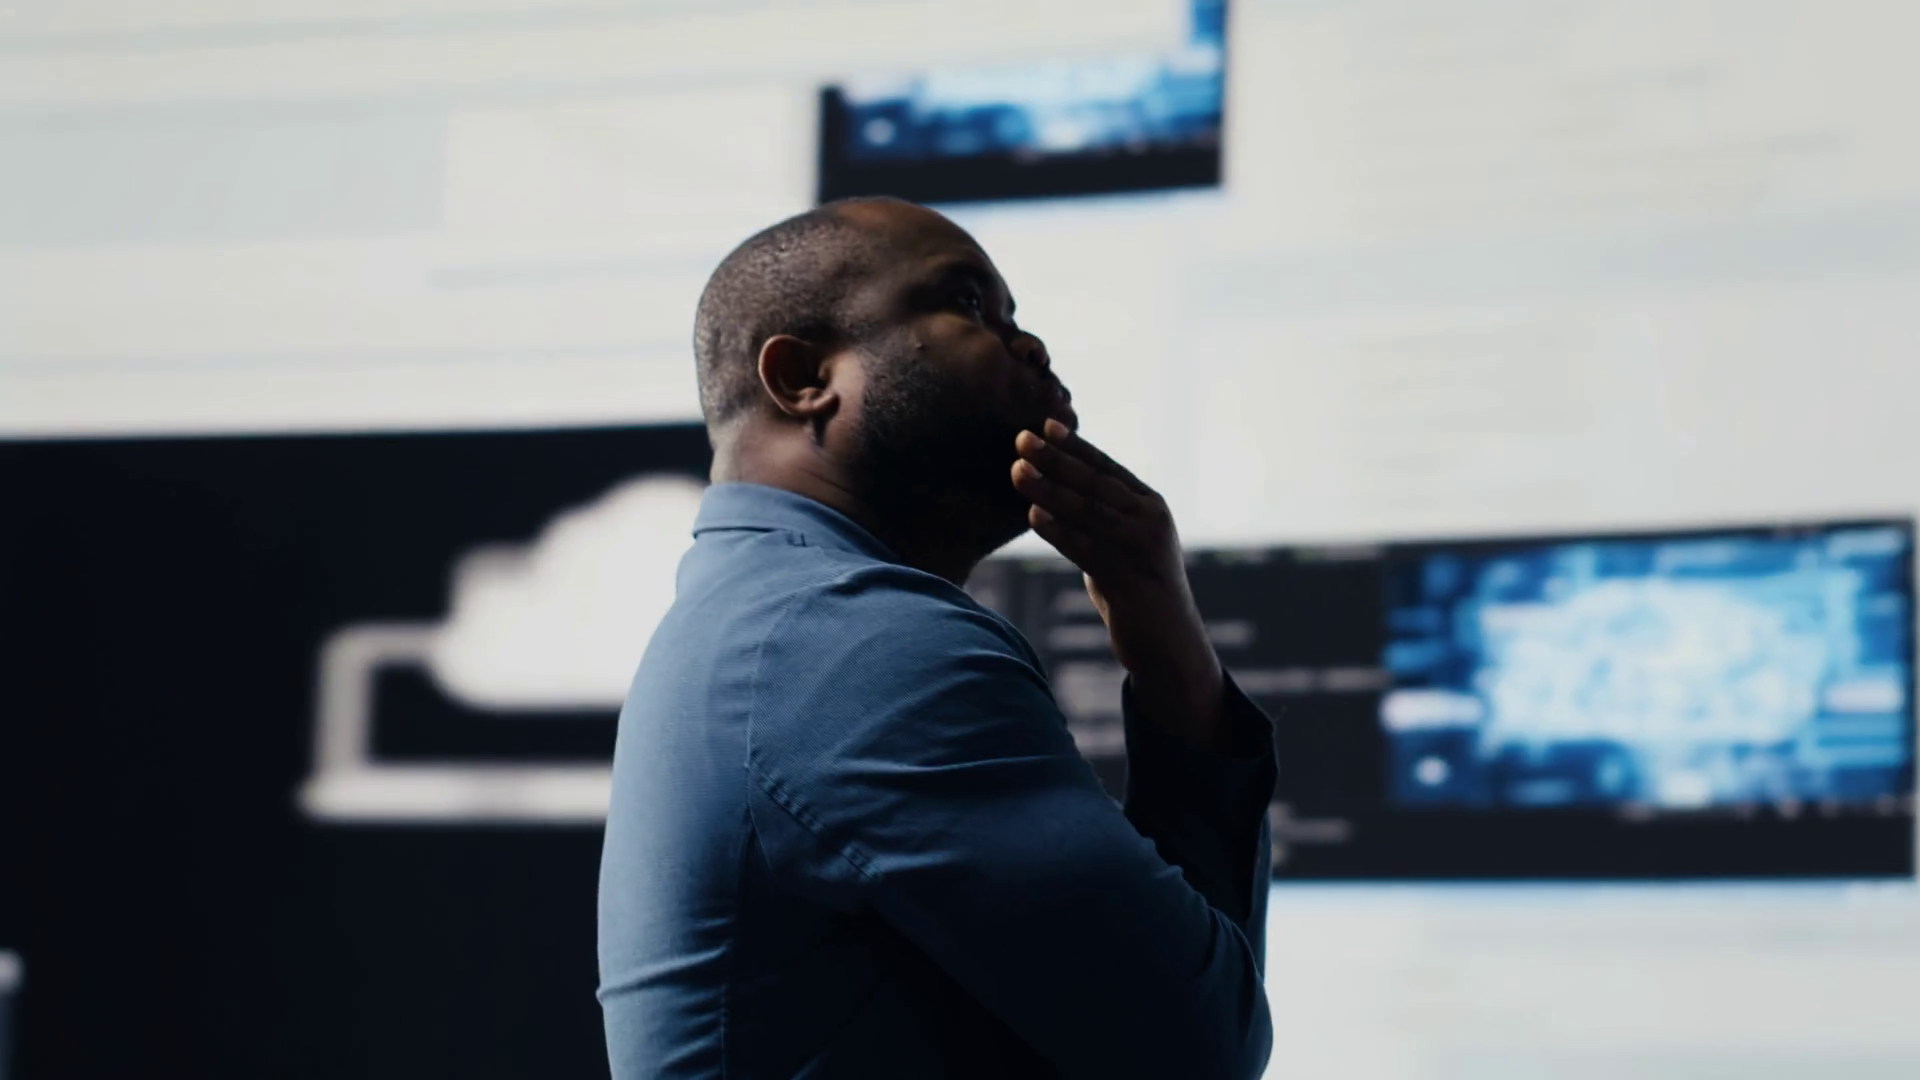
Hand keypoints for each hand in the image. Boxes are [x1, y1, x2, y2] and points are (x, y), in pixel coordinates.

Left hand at [1012, 419, 1225, 748]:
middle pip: (1096, 484)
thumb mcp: (1122, 543)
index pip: (1106, 468)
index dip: (1075, 445)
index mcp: (1150, 506)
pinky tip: (1033, 515)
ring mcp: (1143, 550)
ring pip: (1089, 513)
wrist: (1168, 643)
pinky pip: (1087, 549)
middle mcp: (1151, 522)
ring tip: (1016, 471)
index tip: (1044, 425)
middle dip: (1056, 459)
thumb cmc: (1136, 588)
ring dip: (1049, 489)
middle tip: (1021, 439)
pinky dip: (1058, 531)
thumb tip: (1059, 486)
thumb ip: (1100, 515)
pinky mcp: (1131, 580)